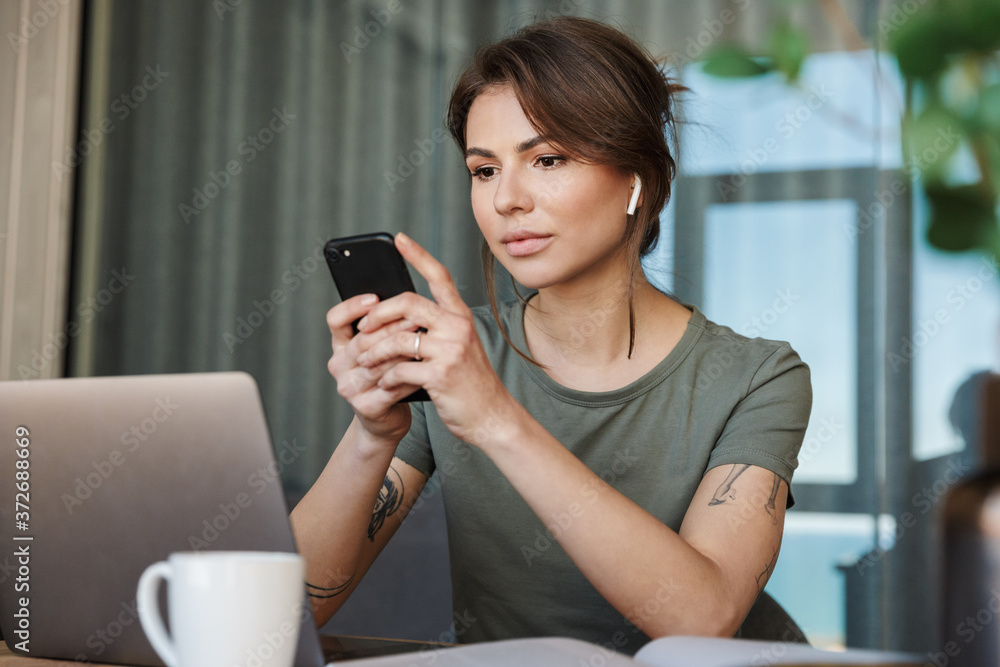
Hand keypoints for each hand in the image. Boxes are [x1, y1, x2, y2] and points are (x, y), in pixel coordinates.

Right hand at [326, 293, 423, 444]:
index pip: (335, 320)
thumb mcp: (379, 351)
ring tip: (425, 340)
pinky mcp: (365, 407)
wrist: (386, 420)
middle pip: (362, 341)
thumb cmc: (387, 378)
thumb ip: (382, 330)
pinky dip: (410, 374)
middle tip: (416, 317)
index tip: (375, 298)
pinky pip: (391, 386)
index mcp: (340, 347)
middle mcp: (339, 366)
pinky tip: (426, 366)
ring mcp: (350, 388)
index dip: (352, 307)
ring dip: (403, 351)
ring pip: (378, 363)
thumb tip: (407, 302)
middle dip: (391, 328)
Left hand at [354, 233, 519, 447]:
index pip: (440, 276)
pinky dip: (386, 378)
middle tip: (363, 327)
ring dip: (374, 352)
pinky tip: (385, 384)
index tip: (398, 238)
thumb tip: (398, 318)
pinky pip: (400, 369)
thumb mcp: (459, 348)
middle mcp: (458, 327)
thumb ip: (436, 330)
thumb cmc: (469, 383)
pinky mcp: (440, 375)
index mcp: (460, 317)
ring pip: (398, 338)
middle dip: (378, 314)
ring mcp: (450, 350)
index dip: (418, 255)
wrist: (492, 416)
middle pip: (408, 302)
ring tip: (365, 362)